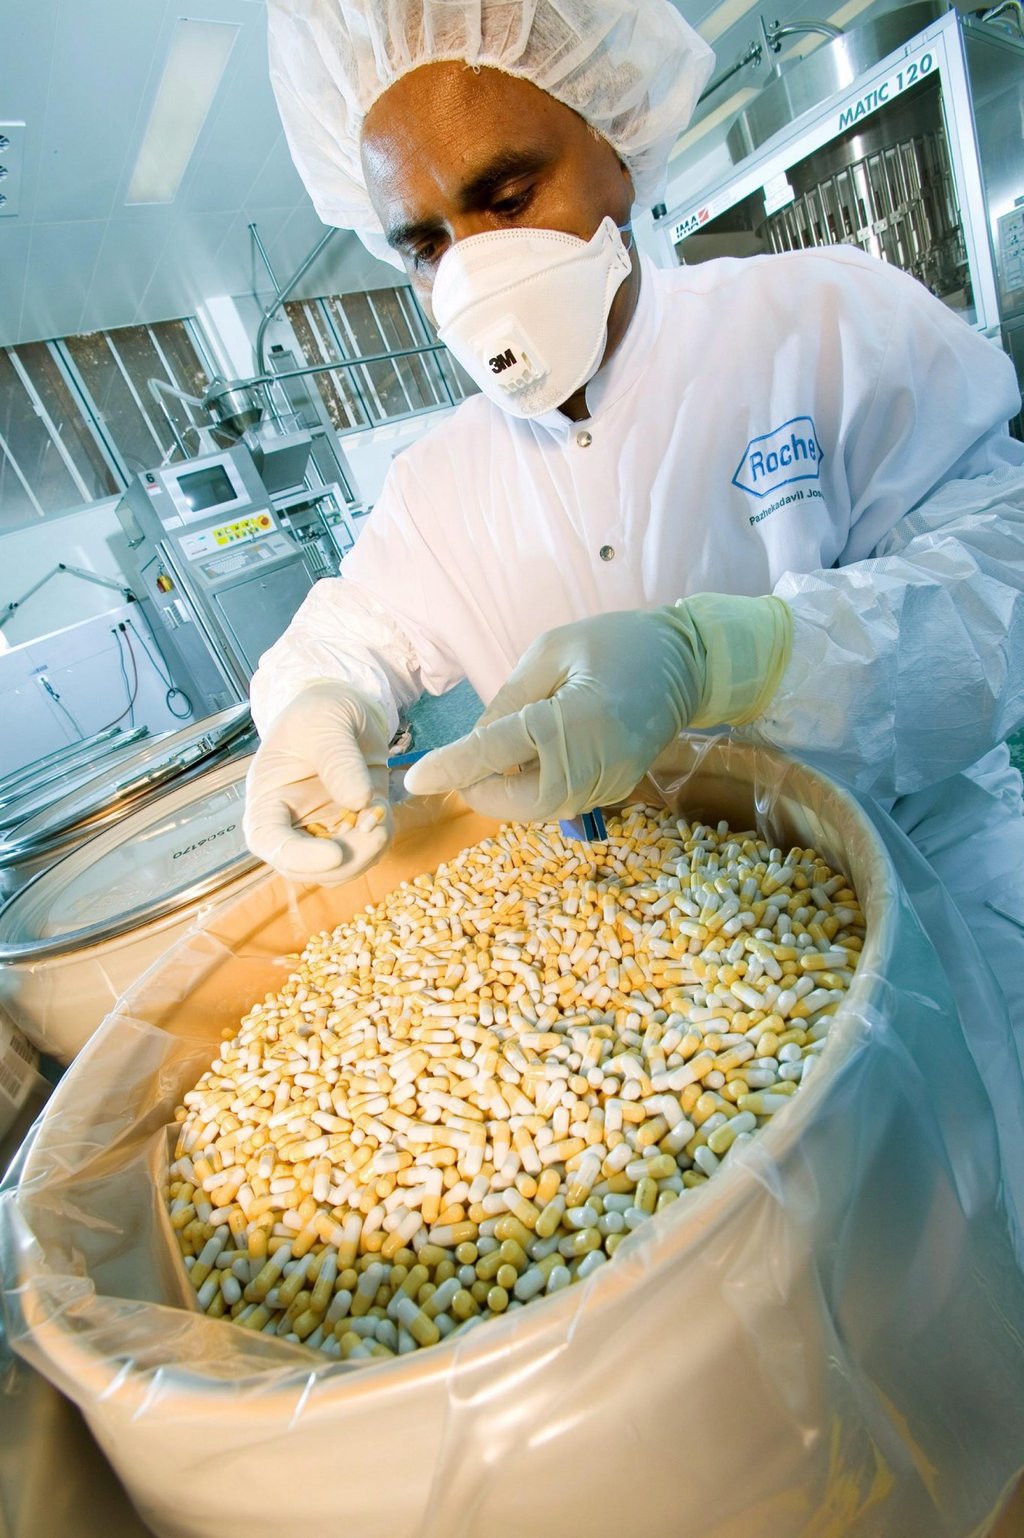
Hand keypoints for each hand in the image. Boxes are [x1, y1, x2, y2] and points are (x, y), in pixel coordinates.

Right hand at [243, 682, 392, 884]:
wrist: (344, 711)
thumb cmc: (320, 712)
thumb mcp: (326, 723)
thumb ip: (339, 761)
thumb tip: (359, 802)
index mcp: (267, 800)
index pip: (269, 842)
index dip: (298, 857)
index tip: (335, 854)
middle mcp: (289, 825)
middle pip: (306, 869)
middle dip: (344, 860)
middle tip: (375, 832)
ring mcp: (321, 832)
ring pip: (339, 870)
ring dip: (366, 854)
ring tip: (380, 813)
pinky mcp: (350, 831)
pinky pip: (365, 854)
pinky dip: (380, 840)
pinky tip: (382, 809)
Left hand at [404, 596, 790, 820]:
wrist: (688, 663)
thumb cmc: (616, 642)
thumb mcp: (552, 650)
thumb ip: (509, 699)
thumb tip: (476, 742)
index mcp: (576, 721)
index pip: (497, 752)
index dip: (452, 767)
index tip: (415, 782)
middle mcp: (594, 765)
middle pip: (516, 801)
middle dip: (482, 786)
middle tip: (468, 757)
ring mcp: (607, 785)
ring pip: (535, 808)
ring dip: (506, 788)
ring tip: (506, 748)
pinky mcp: (613, 791)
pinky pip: (558, 800)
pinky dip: (533, 785)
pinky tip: (536, 753)